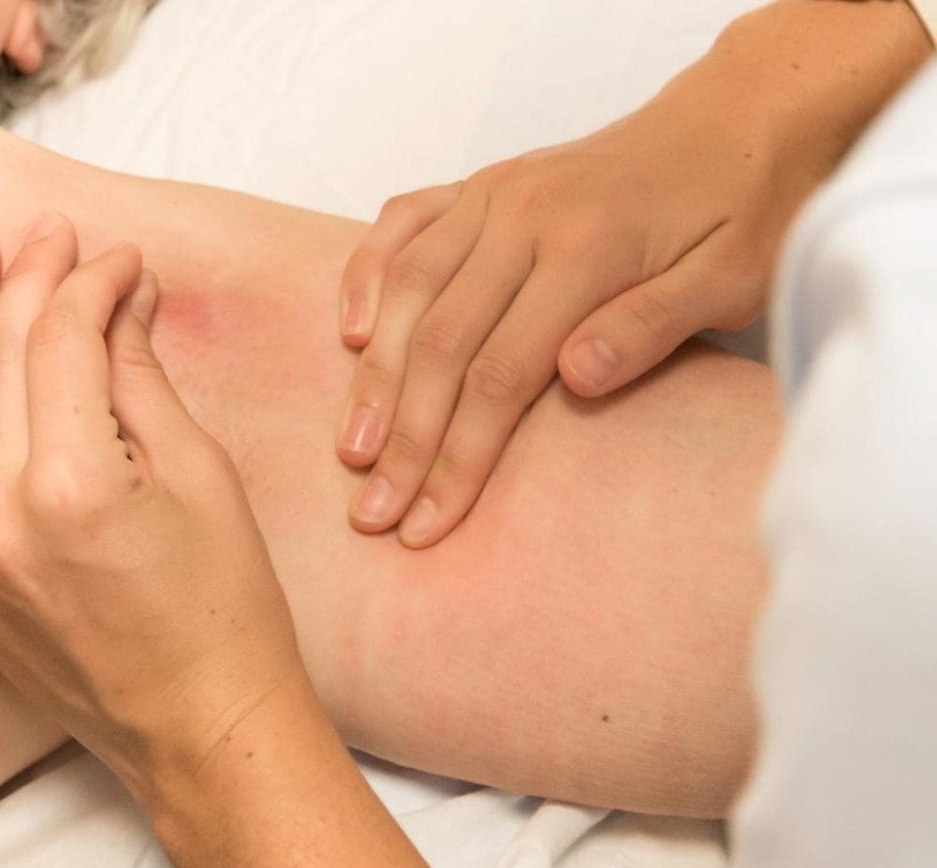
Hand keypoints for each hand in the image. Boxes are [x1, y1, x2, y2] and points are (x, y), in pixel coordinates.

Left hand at [0, 216, 300, 787]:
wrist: (201, 722)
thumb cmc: (228, 612)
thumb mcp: (207, 483)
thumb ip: (146, 383)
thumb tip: (123, 306)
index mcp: (75, 490)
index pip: (61, 344)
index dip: (89, 286)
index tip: (120, 260)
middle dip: (13, 282)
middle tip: (41, 236)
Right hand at [336, 0, 928, 548]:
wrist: (736, 121)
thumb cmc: (739, 212)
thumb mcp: (730, 278)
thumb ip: (649, 326)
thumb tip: (575, 378)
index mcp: (587, 249)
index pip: (501, 375)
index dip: (459, 459)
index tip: (427, 524)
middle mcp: (524, 216)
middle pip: (442, 344)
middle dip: (404, 439)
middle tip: (372, 512)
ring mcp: (494, 193)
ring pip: (410, 291)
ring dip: (373, 377)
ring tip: (350, 449)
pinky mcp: (479, 185)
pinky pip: (403, 225)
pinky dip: (366, 276)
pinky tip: (351, 334)